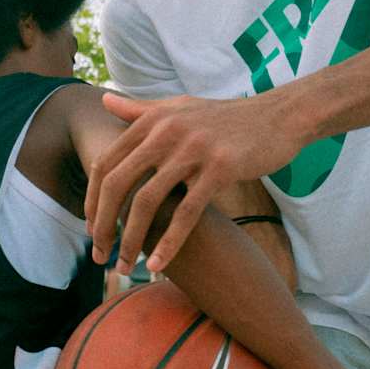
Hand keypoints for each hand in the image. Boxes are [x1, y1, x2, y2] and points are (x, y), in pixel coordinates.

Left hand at [84, 93, 299, 275]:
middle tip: (100, 254)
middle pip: (118, 184)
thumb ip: (139, 109)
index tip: (91, 228)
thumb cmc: (226, 117)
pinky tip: (157, 264)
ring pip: (148, 202)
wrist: (278, 117)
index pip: (106, 163)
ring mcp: (193, 150)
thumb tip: (103, 102)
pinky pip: (186, 213)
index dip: (92, 200)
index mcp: (152, 121)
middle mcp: (166, 132)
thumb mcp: (179, 107)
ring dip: (132, 239)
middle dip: (103, 224)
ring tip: (126, 266)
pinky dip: (169, 243)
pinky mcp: (220, 170)